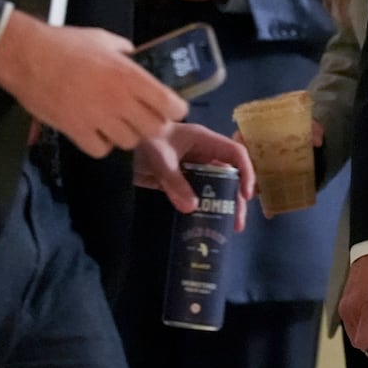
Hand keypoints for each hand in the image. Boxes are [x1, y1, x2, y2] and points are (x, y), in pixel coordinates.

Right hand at [0, 10, 186, 157]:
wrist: (26, 56)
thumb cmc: (65, 44)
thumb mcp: (104, 39)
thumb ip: (126, 51)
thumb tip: (135, 56)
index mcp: (131, 76)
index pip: (171, 106)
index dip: (174, 109)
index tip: (169, 106)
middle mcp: (120, 100)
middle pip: (154, 129)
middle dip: (152, 123)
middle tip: (142, 115)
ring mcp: (98, 118)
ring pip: (129, 142)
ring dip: (126, 133)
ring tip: (115, 122)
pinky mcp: (75, 131)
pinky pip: (100, 150)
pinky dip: (100, 144)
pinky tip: (95, 131)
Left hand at [135, 122, 256, 231]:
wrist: (121, 139)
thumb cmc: (145, 140)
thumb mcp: (160, 160)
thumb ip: (175, 182)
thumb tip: (192, 208)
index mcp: (206, 141)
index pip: (236, 154)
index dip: (246, 172)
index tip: (245, 196)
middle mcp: (204, 154)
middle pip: (230, 175)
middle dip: (236, 199)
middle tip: (237, 223)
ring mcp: (193, 167)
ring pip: (215, 187)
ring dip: (221, 206)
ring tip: (225, 228)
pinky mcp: (181, 179)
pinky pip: (197, 194)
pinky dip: (201, 208)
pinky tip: (202, 224)